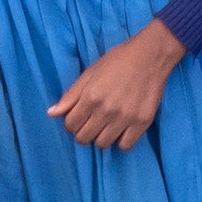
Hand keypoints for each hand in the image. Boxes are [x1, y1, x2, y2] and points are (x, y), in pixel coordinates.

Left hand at [51, 21, 184, 148]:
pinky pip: (125, 146)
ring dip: (100, 137)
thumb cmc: (117, 61)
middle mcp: (106, 111)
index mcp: (90, 97)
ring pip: (103, 144)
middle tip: (91, 123)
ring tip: (106, 126)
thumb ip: (70, 95)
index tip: (79, 117)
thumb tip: (51, 114)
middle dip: (83, 132)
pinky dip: (121, 141)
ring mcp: (125, 118)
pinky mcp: (142, 122)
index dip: (71, 122)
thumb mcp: (89, 73)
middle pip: (84, 138)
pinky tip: (121, 131)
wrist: (150, 56)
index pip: (70, 125)